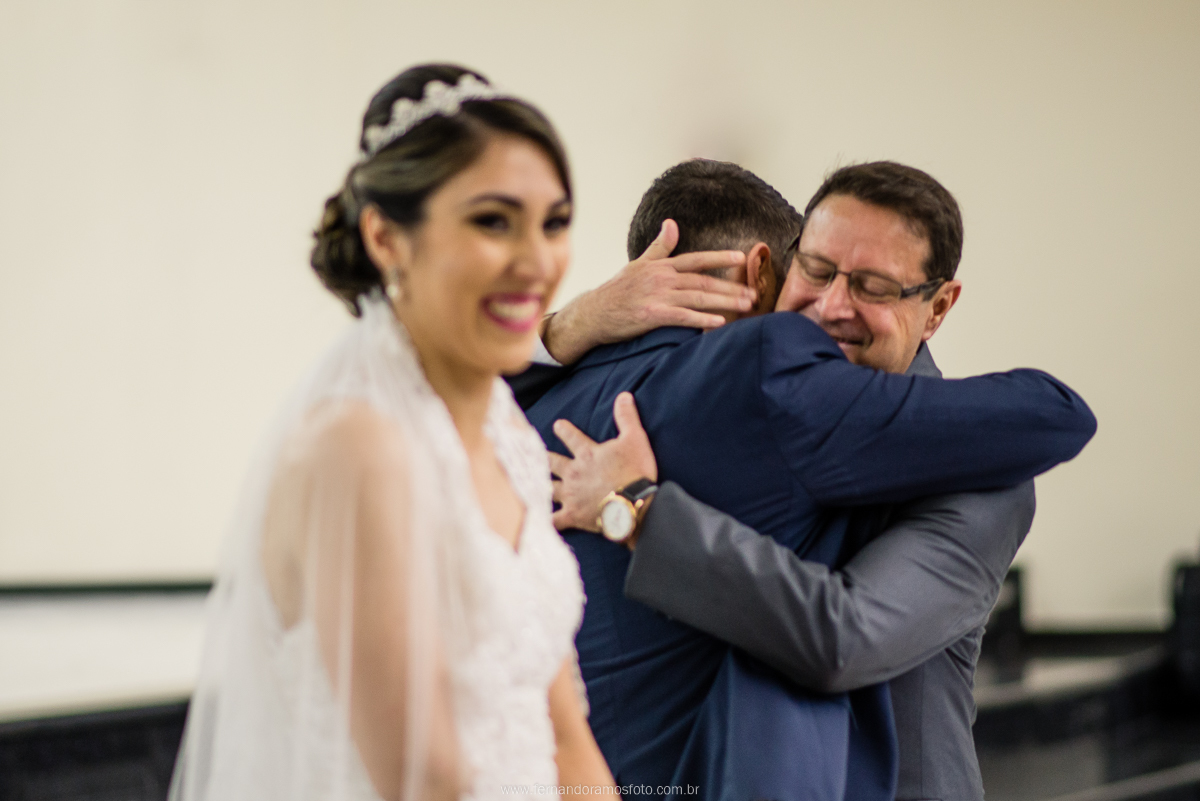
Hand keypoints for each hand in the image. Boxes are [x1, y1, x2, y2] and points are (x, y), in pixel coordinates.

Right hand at [542, 220, 752, 364]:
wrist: (593, 313)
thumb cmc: (617, 291)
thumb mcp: (638, 264)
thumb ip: (659, 247)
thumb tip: (671, 224)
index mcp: (661, 266)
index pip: (696, 259)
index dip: (720, 257)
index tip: (742, 256)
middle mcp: (661, 278)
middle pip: (703, 281)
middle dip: (731, 287)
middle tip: (754, 294)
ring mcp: (657, 296)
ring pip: (698, 297)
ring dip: (725, 302)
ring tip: (745, 307)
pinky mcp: (651, 315)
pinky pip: (682, 316)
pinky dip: (702, 319)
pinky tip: (719, 323)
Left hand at [549, 393, 657, 532]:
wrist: (632, 506)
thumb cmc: (634, 472)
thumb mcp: (635, 439)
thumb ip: (627, 417)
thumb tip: (623, 395)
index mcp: (587, 454)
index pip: (571, 437)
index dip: (564, 430)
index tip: (557, 425)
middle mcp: (573, 473)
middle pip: (553, 462)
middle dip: (545, 457)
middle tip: (537, 454)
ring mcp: (571, 495)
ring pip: (549, 488)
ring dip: (541, 484)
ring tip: (532, 482)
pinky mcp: (573, 515)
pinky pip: (555, 520)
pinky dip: (547, 520)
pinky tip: (538, 521)